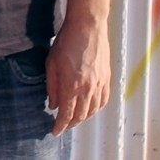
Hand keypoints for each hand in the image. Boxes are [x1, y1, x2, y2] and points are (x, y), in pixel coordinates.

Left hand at [46, 18, 110, 134]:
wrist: (87, 27)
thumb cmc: (66, 42)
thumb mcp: (51, 63)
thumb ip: (52, 86)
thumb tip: (53, 105)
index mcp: (71, 85)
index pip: (66, 114)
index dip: (60, 126)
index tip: (55, 132)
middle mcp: (87, 88)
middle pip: (80, 115)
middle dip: (71, 124)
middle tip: (63, 126)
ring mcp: (99, 84)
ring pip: (93, 110)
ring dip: (84, 118)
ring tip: (75, 119)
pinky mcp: (107, 79)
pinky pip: (103, 101)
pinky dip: (96, 109)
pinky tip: (90, 109)